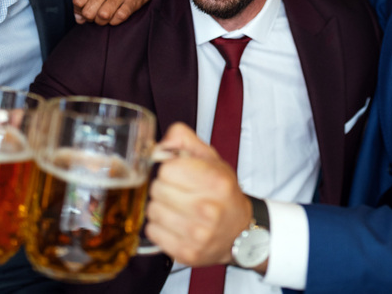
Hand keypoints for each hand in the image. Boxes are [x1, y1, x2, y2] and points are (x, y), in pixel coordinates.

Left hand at [72, 0, 170, 25]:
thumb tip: (78, 18)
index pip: (78, 0)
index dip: (78, 10)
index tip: (83, 10)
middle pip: (88, 11)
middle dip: (89, 17)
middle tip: (94, 13)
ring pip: (102, 16)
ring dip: (101, 21)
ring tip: (104, 16)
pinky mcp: (134, 0)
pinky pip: (119, 18)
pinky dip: (114, 21)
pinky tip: (115, 15)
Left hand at [146, 123, 251, 265]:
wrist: (240, 232)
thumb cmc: (223, 193)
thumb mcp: (210, 158)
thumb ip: (183, 138)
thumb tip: (158, 145)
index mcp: (216, 181)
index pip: (167, 169)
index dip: (170, 169)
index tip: (180, 174)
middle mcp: (209, 209)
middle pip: (157, 189)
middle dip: (164, 187)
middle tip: (179, 192)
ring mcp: (198, 234)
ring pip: (152, 210)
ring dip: (160, 207)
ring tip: (177, 208)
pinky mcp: (187, 252)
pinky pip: (152, 231)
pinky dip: (158, 226)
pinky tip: (174, 224)